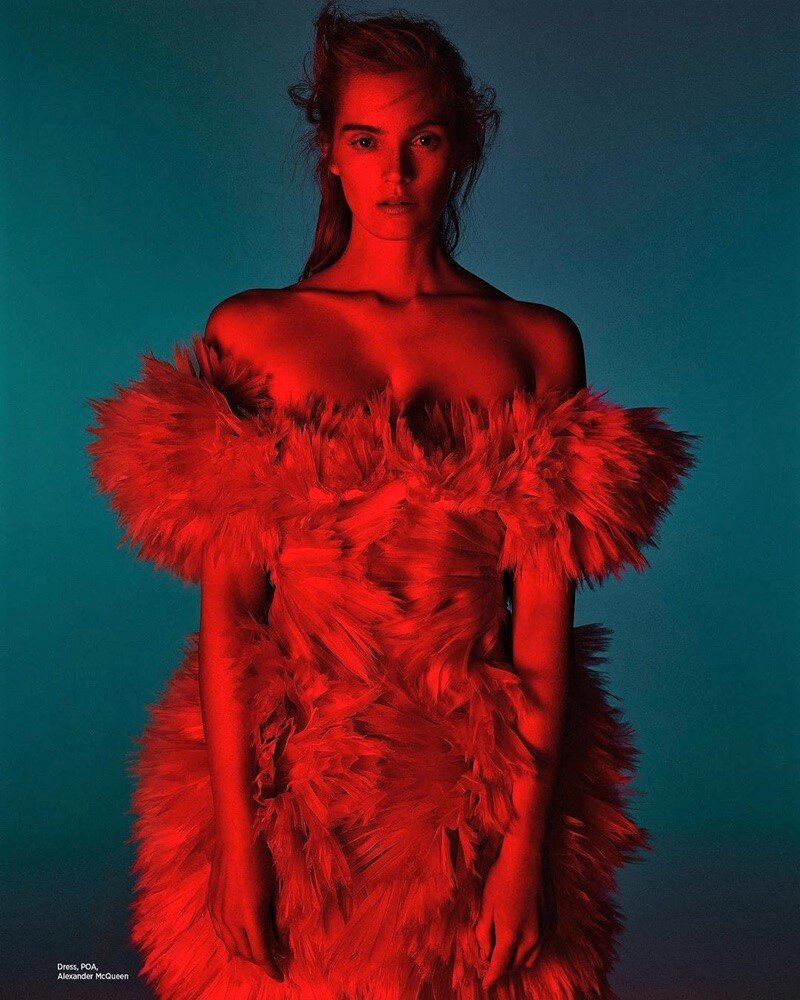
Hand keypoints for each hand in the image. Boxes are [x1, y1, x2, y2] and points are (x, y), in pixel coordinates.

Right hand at [207, 835, 286, 981]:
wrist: (235, 840)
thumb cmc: (260, 862)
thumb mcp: (271, 892)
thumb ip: (271, 919)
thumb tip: (276, 939)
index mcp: (250, 918)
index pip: (261, 953)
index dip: (271, 967)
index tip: (280, 976)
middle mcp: (231, 921)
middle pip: (244, 952)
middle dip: (259, 959)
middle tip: (272, 960)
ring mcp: (218, 914)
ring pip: (230, 945)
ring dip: (244, 951)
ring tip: (256, 951)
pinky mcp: (211, 907)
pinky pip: (220, 933)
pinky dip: (231, 940)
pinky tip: (238, 937)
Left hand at [475, 836, 555, 989]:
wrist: (528, 855)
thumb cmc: (501, 877)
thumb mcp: (486, 905)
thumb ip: (484, 933)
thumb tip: (485, 954)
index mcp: (511, 935)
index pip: (499, 966)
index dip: (491, 977)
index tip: (485, 982)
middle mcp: (531, 938)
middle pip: (515, 965)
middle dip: (503, 966)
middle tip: (492, 960)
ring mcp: (545, 931)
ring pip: (531, 959)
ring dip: (518, 959)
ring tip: (507, 949)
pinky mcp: (553, 922)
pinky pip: (542, 946)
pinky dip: (531, 948)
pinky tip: (523, 935)